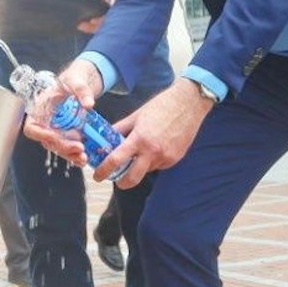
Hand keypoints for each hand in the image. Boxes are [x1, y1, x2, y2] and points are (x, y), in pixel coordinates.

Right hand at [19, 60, 103, 164]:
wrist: (83, 83)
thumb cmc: (73, 79)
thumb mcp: (76, 80)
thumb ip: (81, 90)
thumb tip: (88, 104)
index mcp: (40, 109)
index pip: (32, 127)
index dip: (40, 134)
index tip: (53, 136)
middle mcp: (46, 122)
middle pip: (47, 141)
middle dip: (62, 147)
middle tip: (78, 148)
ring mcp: (57, 130)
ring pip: (58, 148)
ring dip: (69, 155)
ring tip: (83, 158)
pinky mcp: (68, 135)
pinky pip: (68, 148)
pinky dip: (75, 155)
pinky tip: (84, 158)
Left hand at [96, 78, 212, 187]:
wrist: (189, 103)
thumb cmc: (162, 105)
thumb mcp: (136, 115)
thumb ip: (121, 129)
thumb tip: (106, 137)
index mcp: (139, 138)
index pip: (116, 160)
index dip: (104, 171)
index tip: (98, 176)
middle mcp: (152, 151)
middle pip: (132, 179)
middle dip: (121, 183)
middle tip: (116, 179)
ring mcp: (165, 157)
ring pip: (146, 171)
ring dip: (139, 167)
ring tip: (140, 152)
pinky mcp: (175, 159)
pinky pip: (159, 166)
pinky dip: (152, 161)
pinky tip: (156, 147)